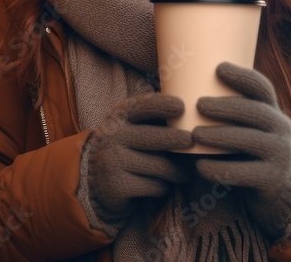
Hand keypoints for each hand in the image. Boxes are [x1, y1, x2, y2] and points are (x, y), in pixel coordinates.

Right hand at [83, 92, 192, 222]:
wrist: (98, 182)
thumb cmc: (128, 147)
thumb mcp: (133, 126)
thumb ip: (154, 116)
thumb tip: (191, 108)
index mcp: (117, 117)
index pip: (141, 106)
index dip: (162, 104)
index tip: (181, 107)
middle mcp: (111, 136)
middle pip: (155, 138)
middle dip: (179, 140)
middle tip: (192, 142)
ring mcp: (112, 161)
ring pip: (160, 166)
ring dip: (176, 171)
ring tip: (183, 172)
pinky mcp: (117, 186)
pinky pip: (155, 186)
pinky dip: (162, 187)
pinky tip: (159, 185)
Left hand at [191, 62, 290, 241]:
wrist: (271, 192)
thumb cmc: (244, 152)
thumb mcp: (244, 128)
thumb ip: (226, 112)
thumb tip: (181, 86)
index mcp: (272, 111)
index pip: (262, 88)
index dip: (243, 76)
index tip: (218, 68)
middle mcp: (282, 129)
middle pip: (256, 112)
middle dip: (227, 106)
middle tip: (199, 104)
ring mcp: (281, 155)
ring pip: (250, 140)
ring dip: (221, 135)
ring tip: (195, 134)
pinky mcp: (273, 180)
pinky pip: (245, 173)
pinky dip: (221, 169)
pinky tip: (200, 167)